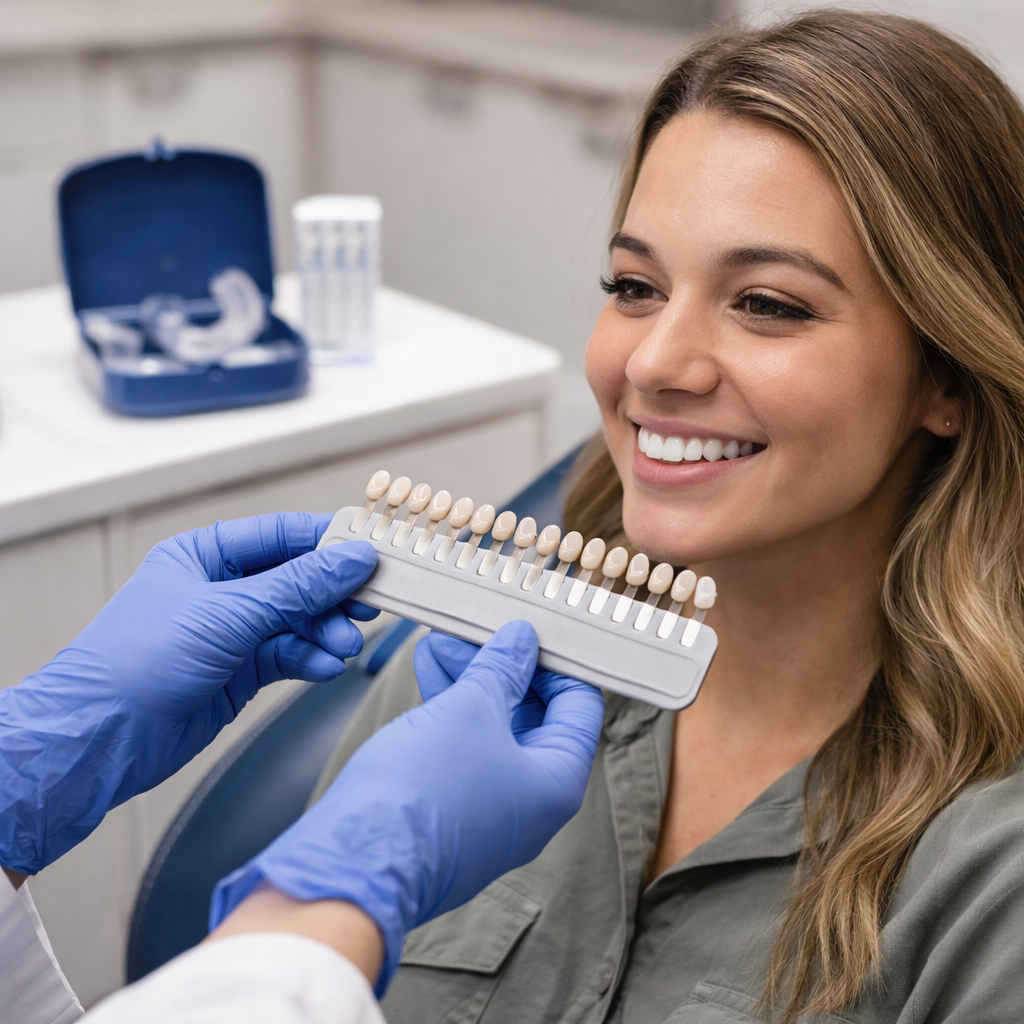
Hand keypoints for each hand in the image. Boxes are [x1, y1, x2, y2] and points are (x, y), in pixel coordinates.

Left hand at [0, 513, 377, 874]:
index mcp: (205, 554)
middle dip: (333, 595)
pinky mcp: (239, 671)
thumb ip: (298, 586)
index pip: (282, 535)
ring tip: (344, 646)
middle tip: (369, 606)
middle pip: (297, 579)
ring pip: (298, 620)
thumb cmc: (140, 659)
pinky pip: (289, 655)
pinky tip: (324, 668)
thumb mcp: (228, 612)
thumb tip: (354, 558)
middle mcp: (221, 588)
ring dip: (325, 632)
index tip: (373, 550)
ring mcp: (231, 631)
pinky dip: (310, 660)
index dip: (329, 541)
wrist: (101, 738)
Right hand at [209, 620, 603, 993]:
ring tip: (438, 642)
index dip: (555, 661)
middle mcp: (532, 805)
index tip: (529, 629)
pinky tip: (426, 674)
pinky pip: (464, 753)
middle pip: (532, 716)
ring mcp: (490, 815)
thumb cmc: (423, 788)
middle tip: (474, 629)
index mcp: (557, 783)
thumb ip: (501, 668)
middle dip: (500, 666)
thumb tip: (522, 640)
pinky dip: (450, 712)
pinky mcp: (451, 817)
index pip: (578, 706)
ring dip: (468, 683)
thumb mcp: (470, 708)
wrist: (353, 864)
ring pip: (491, 731)